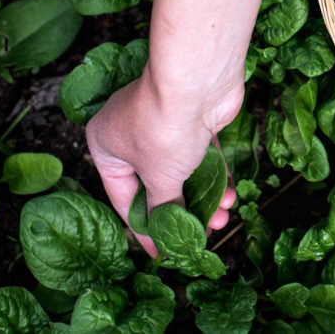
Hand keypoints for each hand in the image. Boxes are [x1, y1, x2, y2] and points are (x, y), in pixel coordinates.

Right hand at [85, 70, 239, 256]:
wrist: (197, 81)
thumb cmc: (164, 128)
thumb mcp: (160, 177)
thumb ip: (163, 205)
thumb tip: (169, 226)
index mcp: (105, 145)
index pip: (122, 197)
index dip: (143, 228)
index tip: (161, 253)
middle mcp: (131, 133)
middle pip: (157, 184)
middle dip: (182, 211)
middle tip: (201, 234)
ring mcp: (165, 124)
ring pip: (183, 170)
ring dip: (204, 196)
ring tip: (223, 218)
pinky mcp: (195, 120)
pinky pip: (203, 156)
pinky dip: (215, 176)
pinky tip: (230, 195)